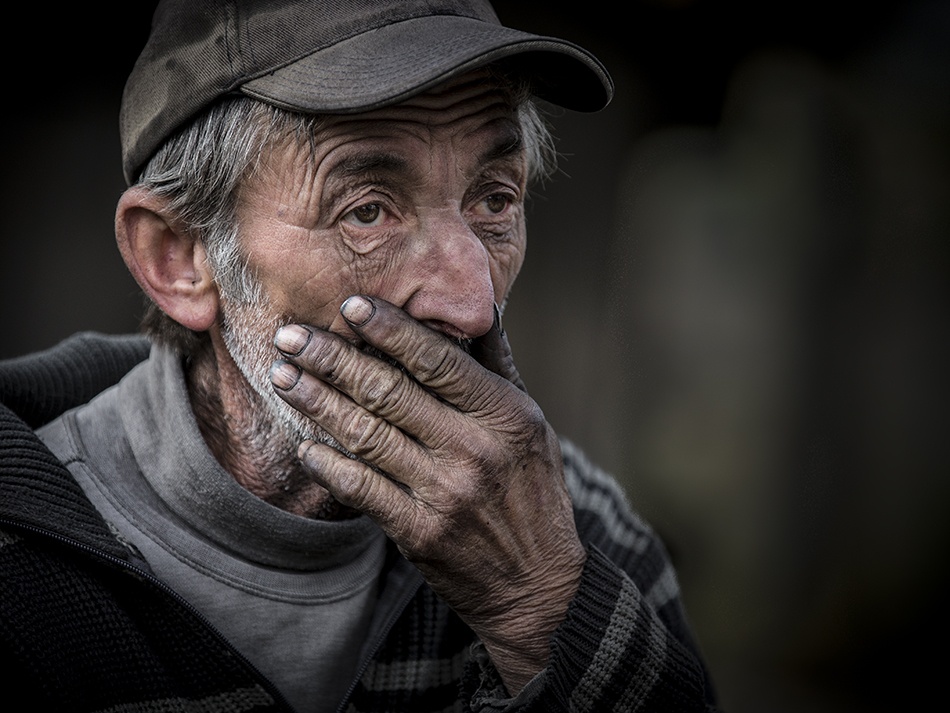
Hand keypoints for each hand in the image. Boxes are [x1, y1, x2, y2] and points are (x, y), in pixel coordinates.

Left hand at [270, 296, 585, 692]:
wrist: (537, 583)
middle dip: (333, 358)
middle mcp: (474, 448)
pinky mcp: (420, 532)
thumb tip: (482, 309)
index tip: (350, 306)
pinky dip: (328, 465)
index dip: (390, 329)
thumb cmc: (533, 492)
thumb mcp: (532, 424)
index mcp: (503, 414)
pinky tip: (304, 445)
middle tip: (291, 335)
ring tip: (284, 378)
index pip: (437, 359)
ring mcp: (445, 492)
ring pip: (367, 435)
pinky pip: (361, 489)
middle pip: (390, 391)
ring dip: (318, 403)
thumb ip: (500, 368)